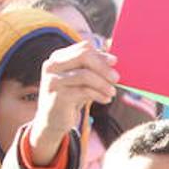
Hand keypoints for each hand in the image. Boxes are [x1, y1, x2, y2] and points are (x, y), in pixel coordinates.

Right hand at [28, 42, 118, 165]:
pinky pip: (84, 91)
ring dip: (103, 84)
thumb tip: (113, 59)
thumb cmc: (71, 95)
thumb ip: (93, 68)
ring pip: (85, 75)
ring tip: (112, 92)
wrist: (53, 120)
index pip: (83, 48)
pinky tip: (106, 99)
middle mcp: (53, 66)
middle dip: (103, 67)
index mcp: (59, 57)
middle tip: (116, 78)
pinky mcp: (58, 96)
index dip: (101, 54)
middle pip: (83, 56)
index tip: (115, 62)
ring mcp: (53, 80)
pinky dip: (99, 95)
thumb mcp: (82, 79)